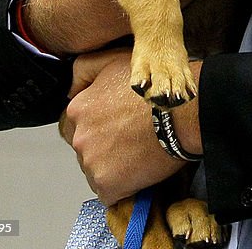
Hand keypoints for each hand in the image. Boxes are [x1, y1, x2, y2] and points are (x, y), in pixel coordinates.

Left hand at [60, 48, 202, 204]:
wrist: (180, 111)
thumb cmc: (153, 86)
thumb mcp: (111, 61)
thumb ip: (82, 70)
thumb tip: (70, 88)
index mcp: (78, 109)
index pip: (74, 125)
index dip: (97, 125)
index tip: (114, 125)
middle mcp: (79, 137)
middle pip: (85, 149)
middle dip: (102, 146)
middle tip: (128, 138)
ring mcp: (92, 163)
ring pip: (96, 170)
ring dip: (112, 166)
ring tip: (136, 152)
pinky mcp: (107, 185)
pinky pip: (108, 192)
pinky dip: (122, 186)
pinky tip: (138, 168)